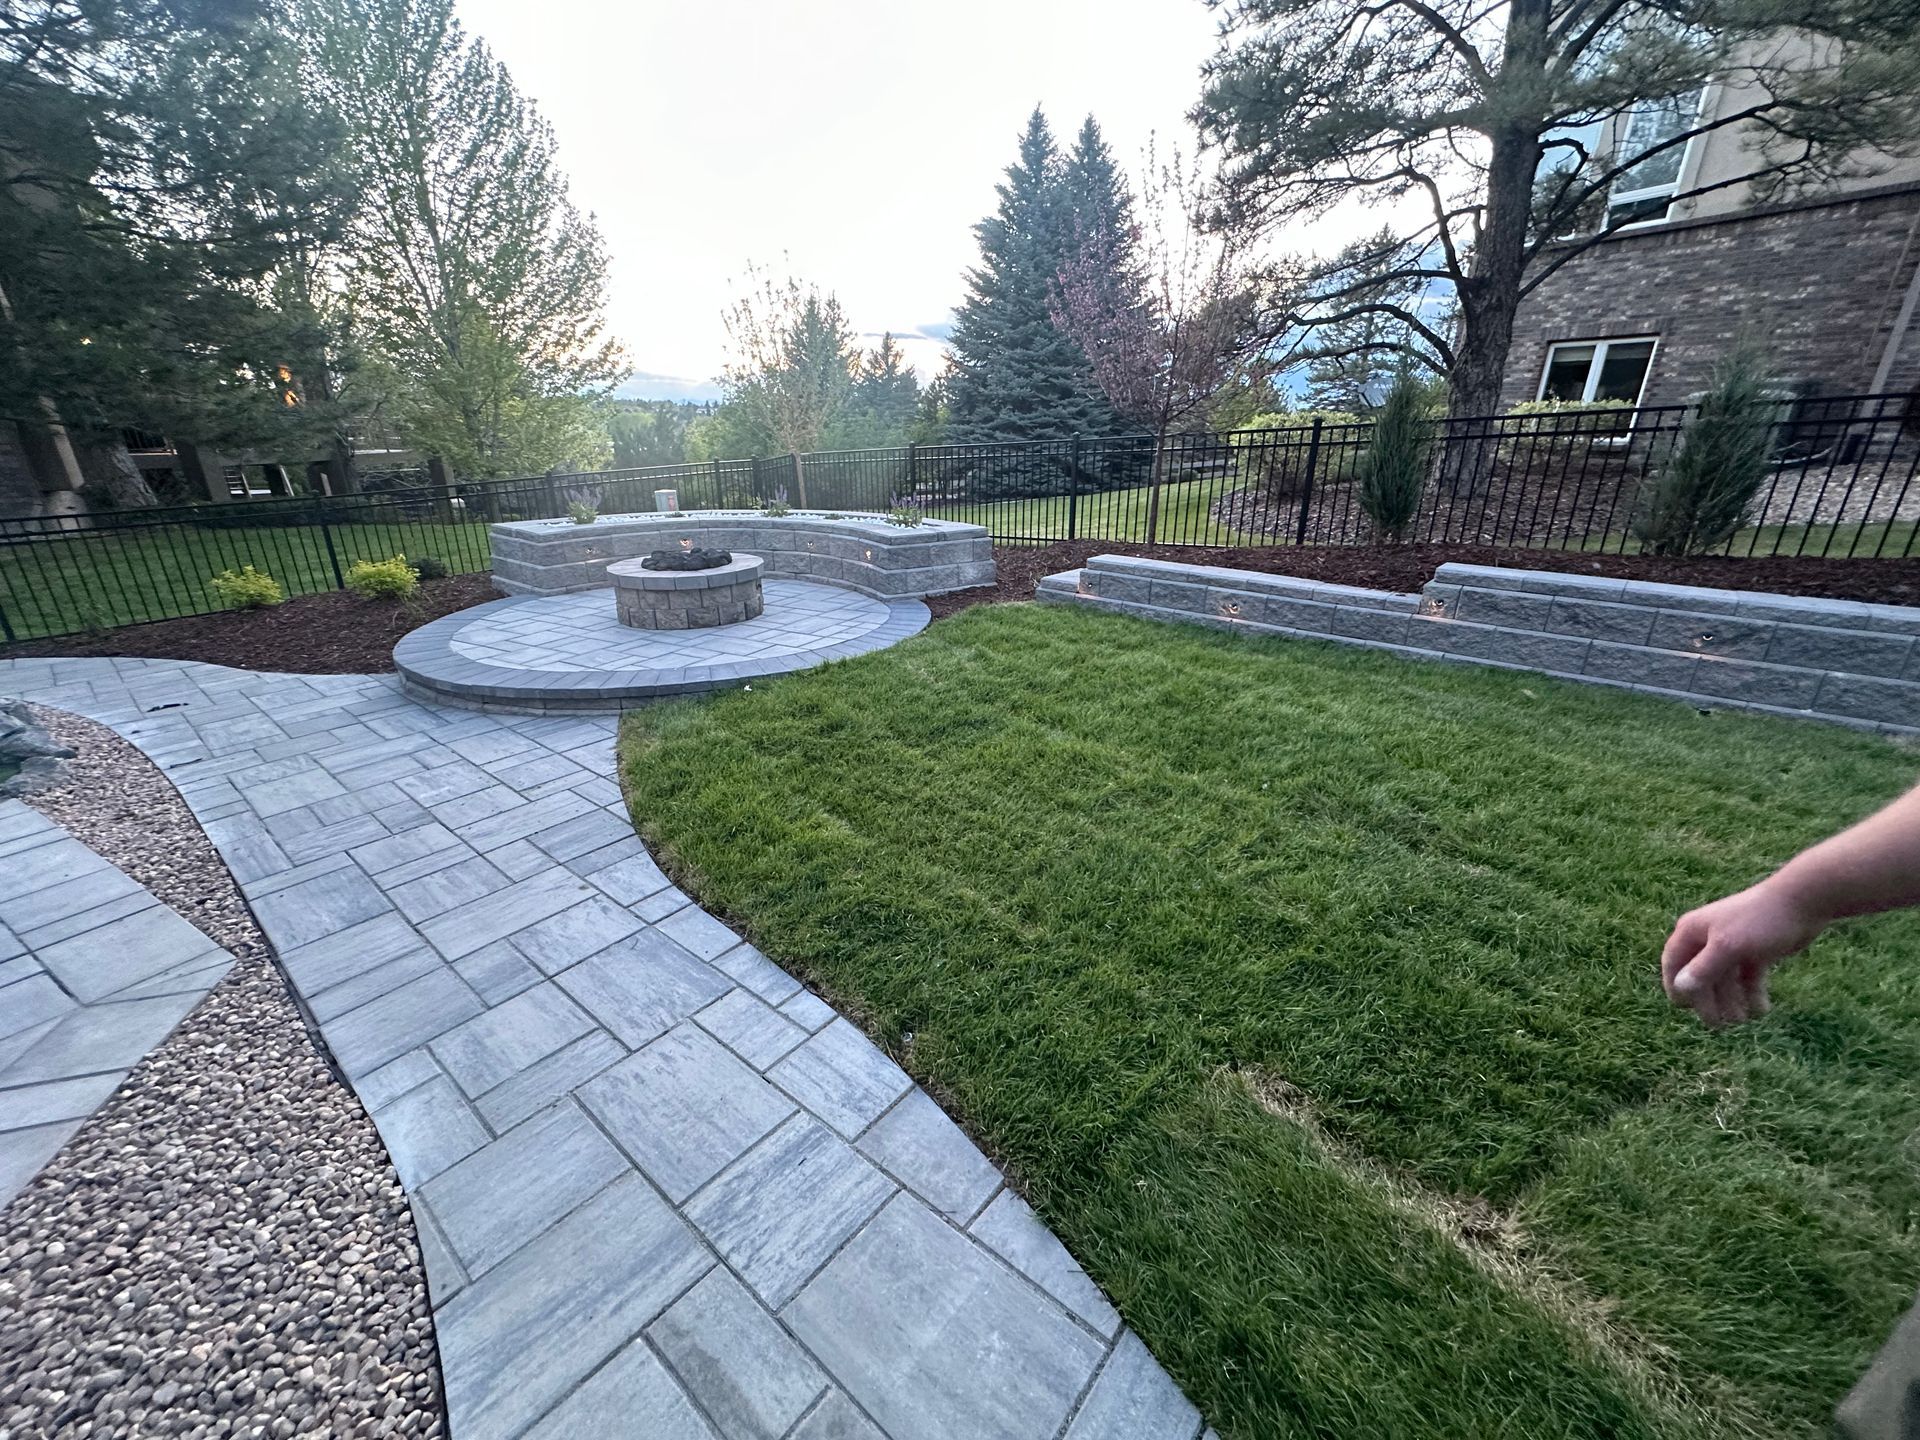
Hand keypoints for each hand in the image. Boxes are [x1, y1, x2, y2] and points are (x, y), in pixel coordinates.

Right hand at [1660, 881, 1825, 1027]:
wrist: (1802, 903)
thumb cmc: (1758, 920)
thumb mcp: (1728, 946)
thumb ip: (1703, 968)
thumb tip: (1680, 988)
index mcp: (1693, 931)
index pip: (1673, 962)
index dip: (1675, 986)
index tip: (1684, 1008)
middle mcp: (1708, 939)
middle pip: (1700, 976)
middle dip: (1709, 1000)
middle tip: (1719, 1025)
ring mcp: (1732, 947)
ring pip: (1725, 981)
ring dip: (1732, 1002)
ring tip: (1744, 1020)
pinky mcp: (1754, 953)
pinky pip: (1747, 979)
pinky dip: (1752, 994)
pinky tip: (1762, 1010)